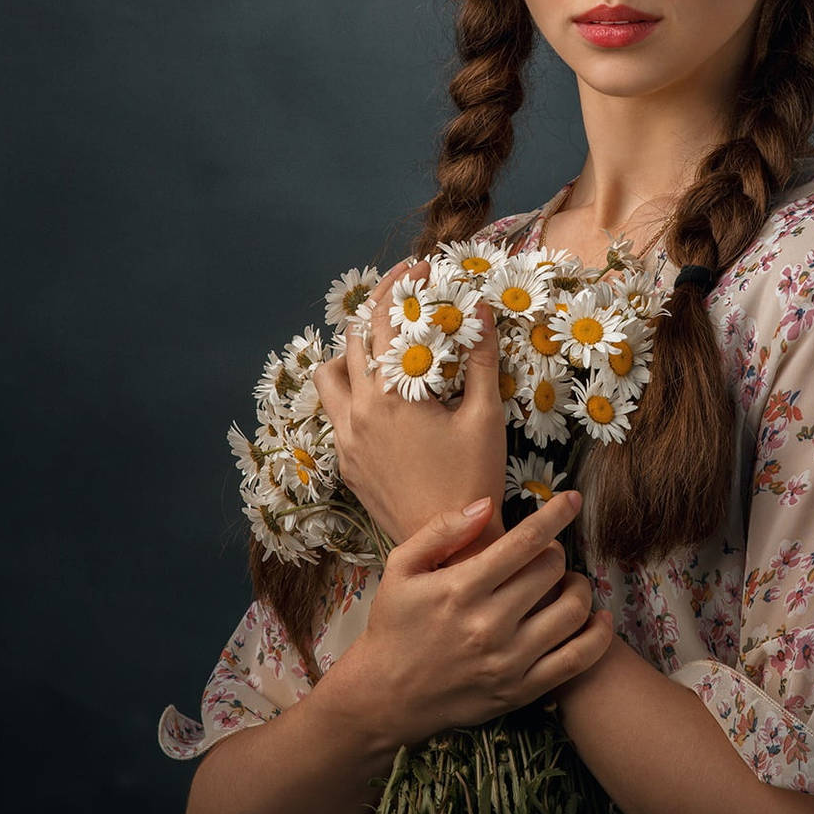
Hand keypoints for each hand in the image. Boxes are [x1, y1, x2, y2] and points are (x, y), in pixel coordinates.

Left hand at [308, 259, 508, 545]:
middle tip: (404, 299)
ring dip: (351, 352)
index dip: (401, 285)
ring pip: (328, 376)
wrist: (450, 546)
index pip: (386, 321)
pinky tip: (378, 395)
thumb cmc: (474, 479)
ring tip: (382, 347)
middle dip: (377, 311)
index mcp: (392, 395)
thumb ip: (480, 358)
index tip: (418, 267)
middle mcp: (358, 412)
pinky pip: (333, 412)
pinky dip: (350, 390)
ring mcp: (346, 439)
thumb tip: (481, 309)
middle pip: (352, 340)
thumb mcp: (485, 416)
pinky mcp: (345, 462)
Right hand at [354, 490, 613, 743]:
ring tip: (567, 583)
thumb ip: (441, 530)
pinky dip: (598, 635)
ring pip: (573, 611)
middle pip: (552, 570)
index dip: (556, 514)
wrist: (386, 697)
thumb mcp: (401, 568)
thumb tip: (487, 505)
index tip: (573, 499)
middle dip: (557, 552)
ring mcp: (508, 661)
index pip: (525, 542)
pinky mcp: (520, 690)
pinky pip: (577, 660)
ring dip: (579, 587)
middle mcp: (488, 625)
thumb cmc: (394, 625)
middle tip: (547, 554)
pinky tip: (598, 619)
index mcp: (460, 589)